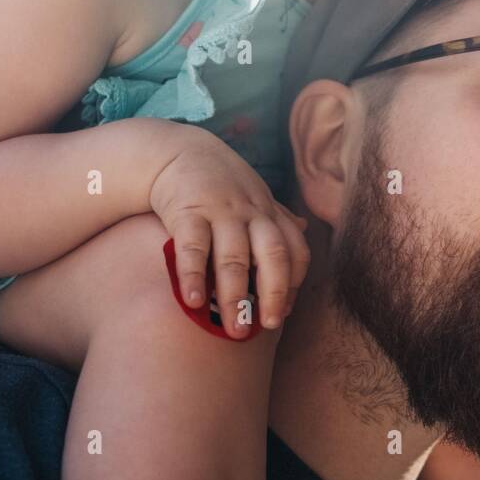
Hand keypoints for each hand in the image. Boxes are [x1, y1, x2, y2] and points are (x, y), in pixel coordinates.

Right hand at [149, 133, 310, 338]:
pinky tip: (194, 302)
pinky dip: (194, 275)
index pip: (295, 251)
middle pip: (273, 255)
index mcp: (269, 214)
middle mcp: (251, 213)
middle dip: (274, 293)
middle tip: (267, 327)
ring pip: (234, 256)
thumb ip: (277, 215)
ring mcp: (221, 212)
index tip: (283, 313)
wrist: (175, 151)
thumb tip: (305, 228)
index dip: (293, 283)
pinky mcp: (187, 212)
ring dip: (235, 295)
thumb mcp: (254, 195)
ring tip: (232, 328)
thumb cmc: (220, 182)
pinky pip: (193, 247)